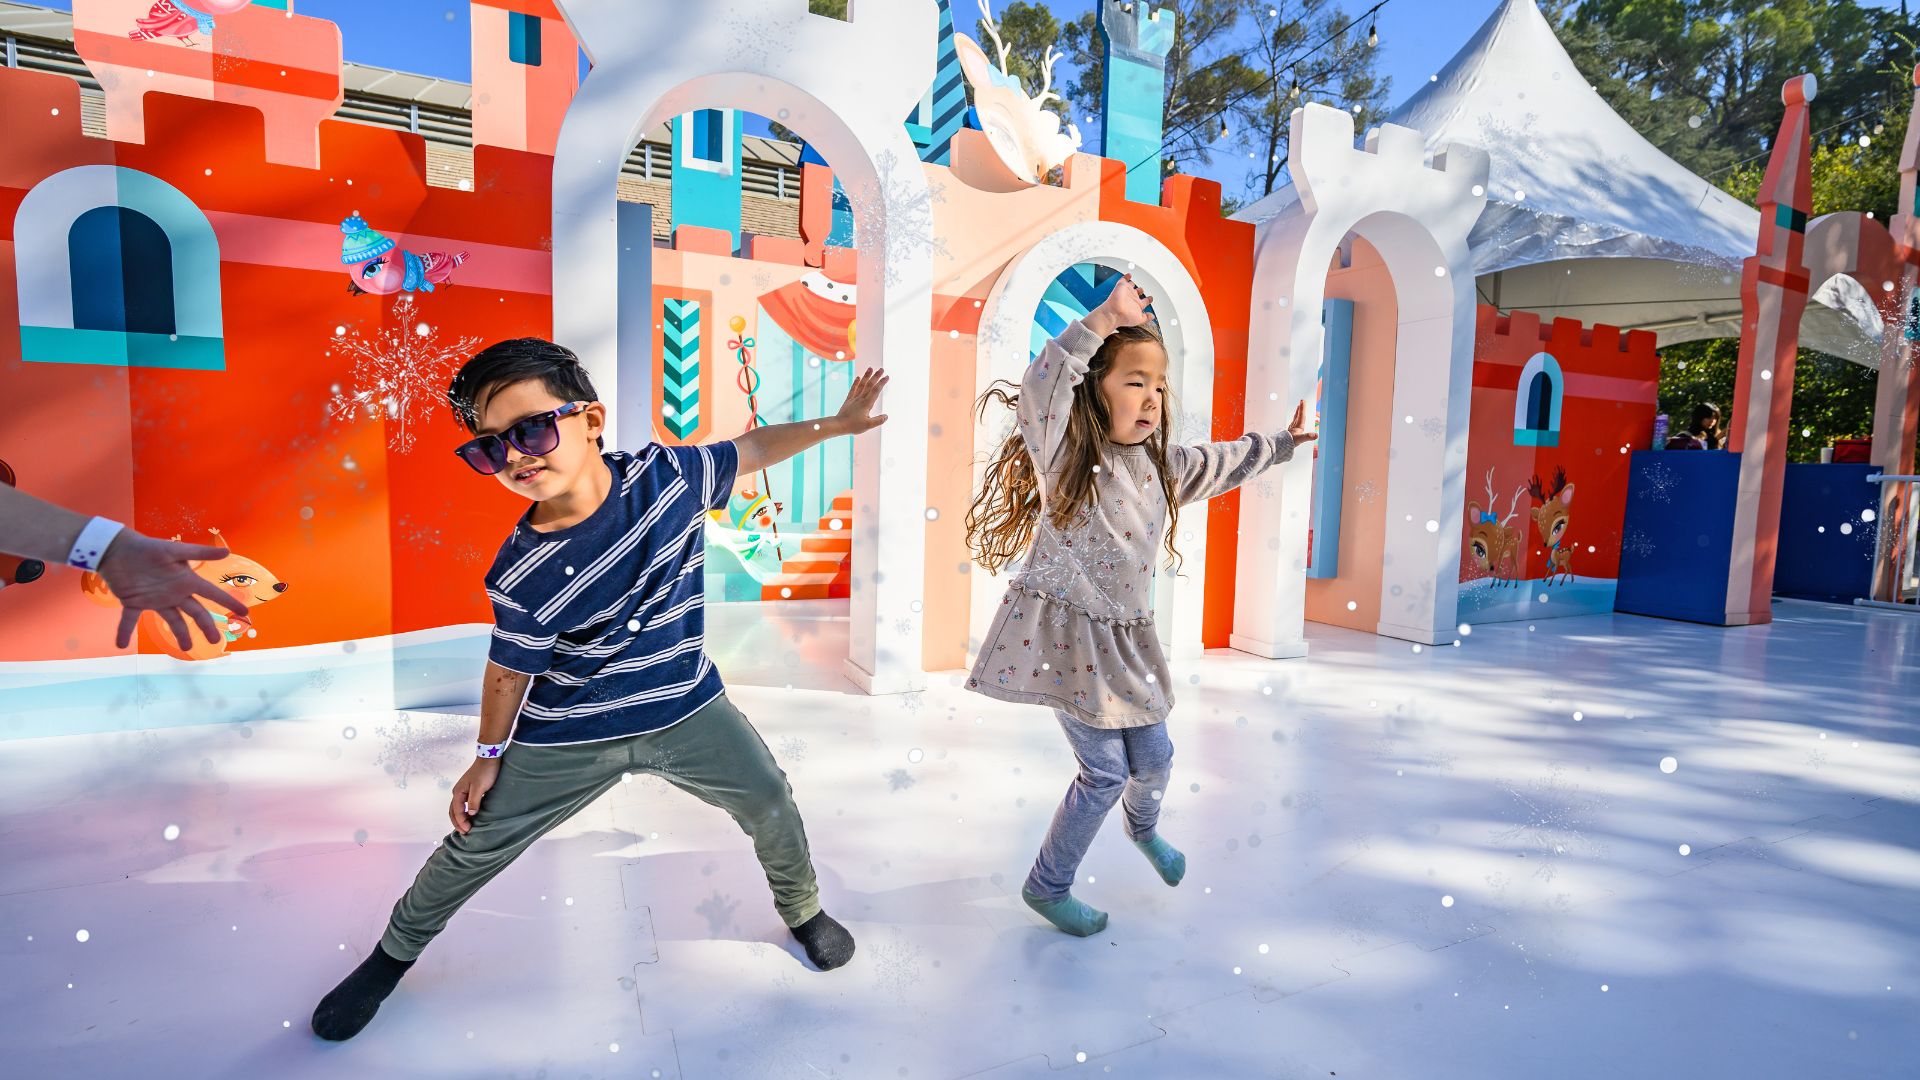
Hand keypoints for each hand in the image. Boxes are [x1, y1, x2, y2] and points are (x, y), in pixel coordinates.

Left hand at [94, 531, 248, 650]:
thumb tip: (227, 552)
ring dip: (180, 634)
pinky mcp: (133, 602)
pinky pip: (130, 620)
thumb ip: (200, 552)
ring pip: (172, 620)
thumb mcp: (175, 550)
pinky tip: (121, 644)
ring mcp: (155, 599)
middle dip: (206, 627)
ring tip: (186, 649)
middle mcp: (174, 593)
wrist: (117, 548)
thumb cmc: (148, 548)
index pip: (212, 594)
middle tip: (216, 642)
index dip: (228, 602)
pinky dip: (124, 632)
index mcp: (186, 581)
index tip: (244, 612)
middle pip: (196, 612)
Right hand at [450, 758, 500, 833]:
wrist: (489, 758)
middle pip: (453, 811)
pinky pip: (464, 805)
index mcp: (458, 792)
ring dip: (460, 819)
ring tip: (466, 828)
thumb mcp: (479, 788)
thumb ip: (474, 801)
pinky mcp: (469, 790)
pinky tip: (470, 817)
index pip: (456, 811)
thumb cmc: (485, 772)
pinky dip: (464, 813)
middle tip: (465, 833)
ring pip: (458, 808)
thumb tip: (471, 814)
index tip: (468, 830)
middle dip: (457, 823)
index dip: (461, 822)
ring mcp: (463, 791)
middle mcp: (458, 792)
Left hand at [834, 367, 889, 434]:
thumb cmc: (853, 426)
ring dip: (866, 376)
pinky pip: (853, 389)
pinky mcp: (848, 401)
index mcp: (866, 404)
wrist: (838, 425)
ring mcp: (854, 399)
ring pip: (861, 385)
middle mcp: (860, 399)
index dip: (882, 383)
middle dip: (876, 376)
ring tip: (870, 368)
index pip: (876, 390)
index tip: (887, 376)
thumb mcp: (868, 425)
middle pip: (869, 385)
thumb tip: (886, 416)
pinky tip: (858, 377)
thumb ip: (878, 420)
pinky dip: (856, 383)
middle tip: (881, 369)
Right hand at [1086, 274, 1153, 336]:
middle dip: (1140, 291)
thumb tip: (1152, 316)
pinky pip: (1124, 279)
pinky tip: (1129, 275)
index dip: (1148, 300)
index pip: (1144, 301)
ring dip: (1133, 284)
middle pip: (1137, 293)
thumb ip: (1146, 317)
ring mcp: (1127, 292)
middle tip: (1142, 289)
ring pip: (1131, 286)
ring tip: (1134, 282)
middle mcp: (1132, 298)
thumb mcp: (1140, 319)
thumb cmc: (1125, 317)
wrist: (1114, 312)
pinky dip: (1126, 277)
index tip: (1151, 298)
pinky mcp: (1121, 286)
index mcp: (1137, 305)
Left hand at [1286, 400, 1318, 444]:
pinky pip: (1294, 423)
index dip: (1303, 408)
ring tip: (1298, 408)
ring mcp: (1292, 429)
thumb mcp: (1301, 439)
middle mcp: (1295, 426)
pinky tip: (1295, 421)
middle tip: (1301, 402)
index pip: (1301, 415)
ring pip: (1295, 418)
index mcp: (1298, 426)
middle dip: (1301, 409)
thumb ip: (1308, 436)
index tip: (1303, 401)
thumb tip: (1316, 435)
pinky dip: (1295, 420)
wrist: (1282, 447)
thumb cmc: (1290, 442)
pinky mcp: (1290, 432)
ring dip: (1297, 413)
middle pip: (1298, 415)